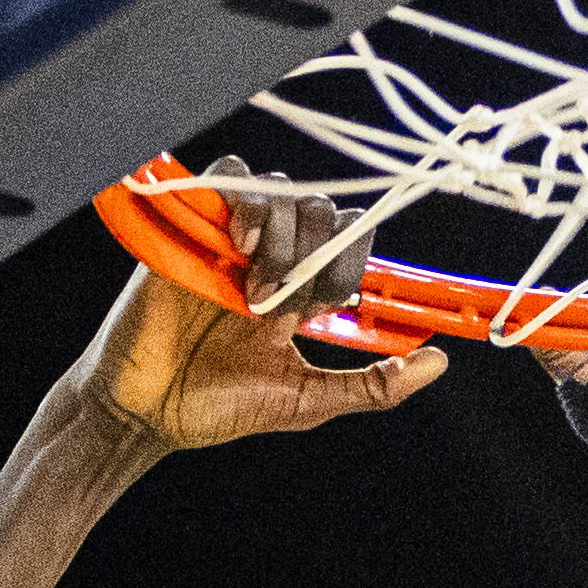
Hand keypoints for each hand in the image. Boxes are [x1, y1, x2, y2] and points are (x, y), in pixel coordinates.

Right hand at [67, 156, 446, 452]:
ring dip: (283, 235)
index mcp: (302, 292)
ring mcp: (232, 238)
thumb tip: (440, 362)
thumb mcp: (307, 401)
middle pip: (324, 209)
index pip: (351, 240)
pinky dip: (245, 199)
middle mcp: (272, 257)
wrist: (146, 412)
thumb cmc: (217, 408)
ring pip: (284, 189)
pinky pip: (231, 175)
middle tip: (288, 304)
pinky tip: (238, 242)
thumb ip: (373, 386)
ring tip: (255, 289)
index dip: (353, 261)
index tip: (329, 307)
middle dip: (318, 254)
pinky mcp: (193, 225)